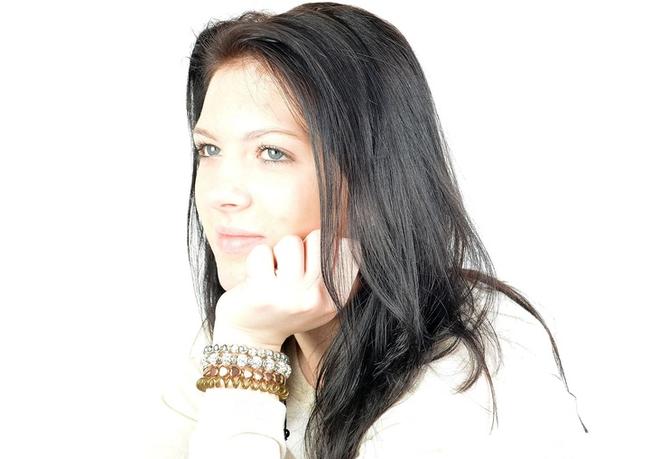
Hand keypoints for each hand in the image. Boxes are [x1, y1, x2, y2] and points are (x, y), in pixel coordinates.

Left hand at [212, 229, 359, 350]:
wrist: (252, 338)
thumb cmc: (286, 310)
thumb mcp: (321, 302)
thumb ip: (337, 277)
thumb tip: (353, 242)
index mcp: (335, 299)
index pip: (350, 249)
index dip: (329, 244)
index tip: (314, 259)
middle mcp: (316, 298)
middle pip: (318, 238)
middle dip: (302, 245)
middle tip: (291, 267)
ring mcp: (290, 294)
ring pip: (290, 242)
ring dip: (278, 253)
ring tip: (274, 274)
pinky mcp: (262, 291)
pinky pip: (262, 251)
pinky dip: (256, 260)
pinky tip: (256, 279)